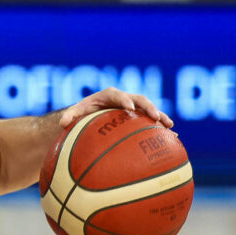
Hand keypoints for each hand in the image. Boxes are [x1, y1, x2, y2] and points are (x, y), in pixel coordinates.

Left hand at [58, 87, 172, 129]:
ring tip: (169, 127)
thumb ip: (70, 116)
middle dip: (149, 107)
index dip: (125, 100)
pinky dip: (161, 129)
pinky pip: (151, 122)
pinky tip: (172, 139)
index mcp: (110, 95)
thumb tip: (62, 123)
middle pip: (140, 100)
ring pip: (149, 110)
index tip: (130, 108)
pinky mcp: (139, 117)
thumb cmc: (83, 113)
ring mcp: (134, 108)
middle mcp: (125, 99)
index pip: (119, 96)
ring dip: (160, 117)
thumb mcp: (75, 113)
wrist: (91, 114)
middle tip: (155, 117)